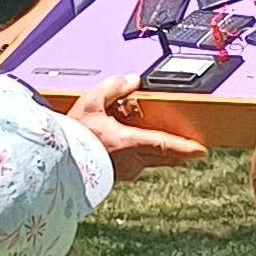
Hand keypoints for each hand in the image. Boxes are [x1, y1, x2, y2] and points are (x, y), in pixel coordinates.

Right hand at [71, 85, 205, 181]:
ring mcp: (124, 171)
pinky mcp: (114, 175)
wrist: (54, 160)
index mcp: (130, 143)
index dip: (186, 148)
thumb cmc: (72, 136)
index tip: (202, 151)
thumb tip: (132, 80)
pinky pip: (135, 164)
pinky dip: (139, 154)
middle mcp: (131, 161)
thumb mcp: (92, 103)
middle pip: (163, 156)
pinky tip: (130, 146)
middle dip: (176, 151)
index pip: (165, 145)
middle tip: (189, 147)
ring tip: (159, 141)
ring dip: (156, 152)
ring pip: (149, 160)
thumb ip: (114, 88)